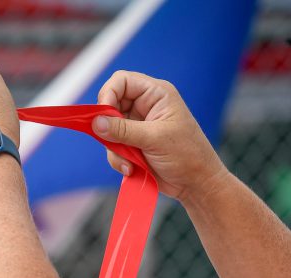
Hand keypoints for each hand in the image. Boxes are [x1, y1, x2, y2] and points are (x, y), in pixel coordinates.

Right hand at [92, 71, 227, 204]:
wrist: (195, 183)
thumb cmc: (186, 154)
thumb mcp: (154, 139)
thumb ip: (123, 130)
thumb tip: (95, 122)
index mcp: (156, 94)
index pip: (121, 81)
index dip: (108, 94)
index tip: (102, 116)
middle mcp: (144, 106)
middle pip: (110, 105)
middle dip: (109, 128)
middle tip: (114, 142)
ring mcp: (137, 126)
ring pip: (108, 130)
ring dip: (115, 149)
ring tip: (130, 163)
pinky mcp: (132, 144)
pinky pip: (113, 147)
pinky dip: (118, 159)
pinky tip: (132, 169)